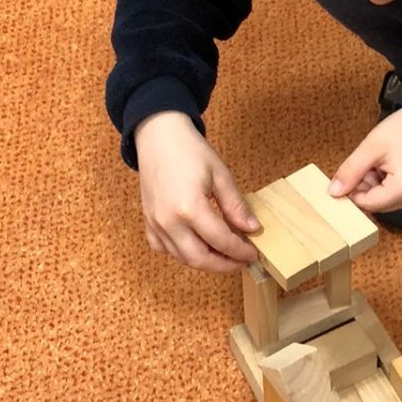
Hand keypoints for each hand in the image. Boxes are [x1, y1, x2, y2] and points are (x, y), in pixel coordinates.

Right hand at [134, 111, 259, 272]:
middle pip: (200, 259)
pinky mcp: (148, 222)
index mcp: (190, 208)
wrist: (158, 136)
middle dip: (224, 265)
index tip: (253, 253)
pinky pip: (163, 248)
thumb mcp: (220, 174)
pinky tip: (196, 245)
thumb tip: (252, 229)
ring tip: (224, 254)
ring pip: (182, 258)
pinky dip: (181, 253)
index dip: (240, 251)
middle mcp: (169, 222)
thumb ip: (235, 205)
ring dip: (205, 261)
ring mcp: (156, 224)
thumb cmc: (190, 150)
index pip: (221, 241)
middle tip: (241, 261)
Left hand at [330, 108, 401, 212]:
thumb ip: (351, 171)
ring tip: (380, 164)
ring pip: (383, 201)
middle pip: (376, 204)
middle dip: (365, 186)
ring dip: (375, 185)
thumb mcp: (371, 147)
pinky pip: (394, 196)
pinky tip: (388, 167)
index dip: (353, 190)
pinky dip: (385, 184)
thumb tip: (334, 191)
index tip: (349, 175)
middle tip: (368, 164)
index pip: (367, 203)